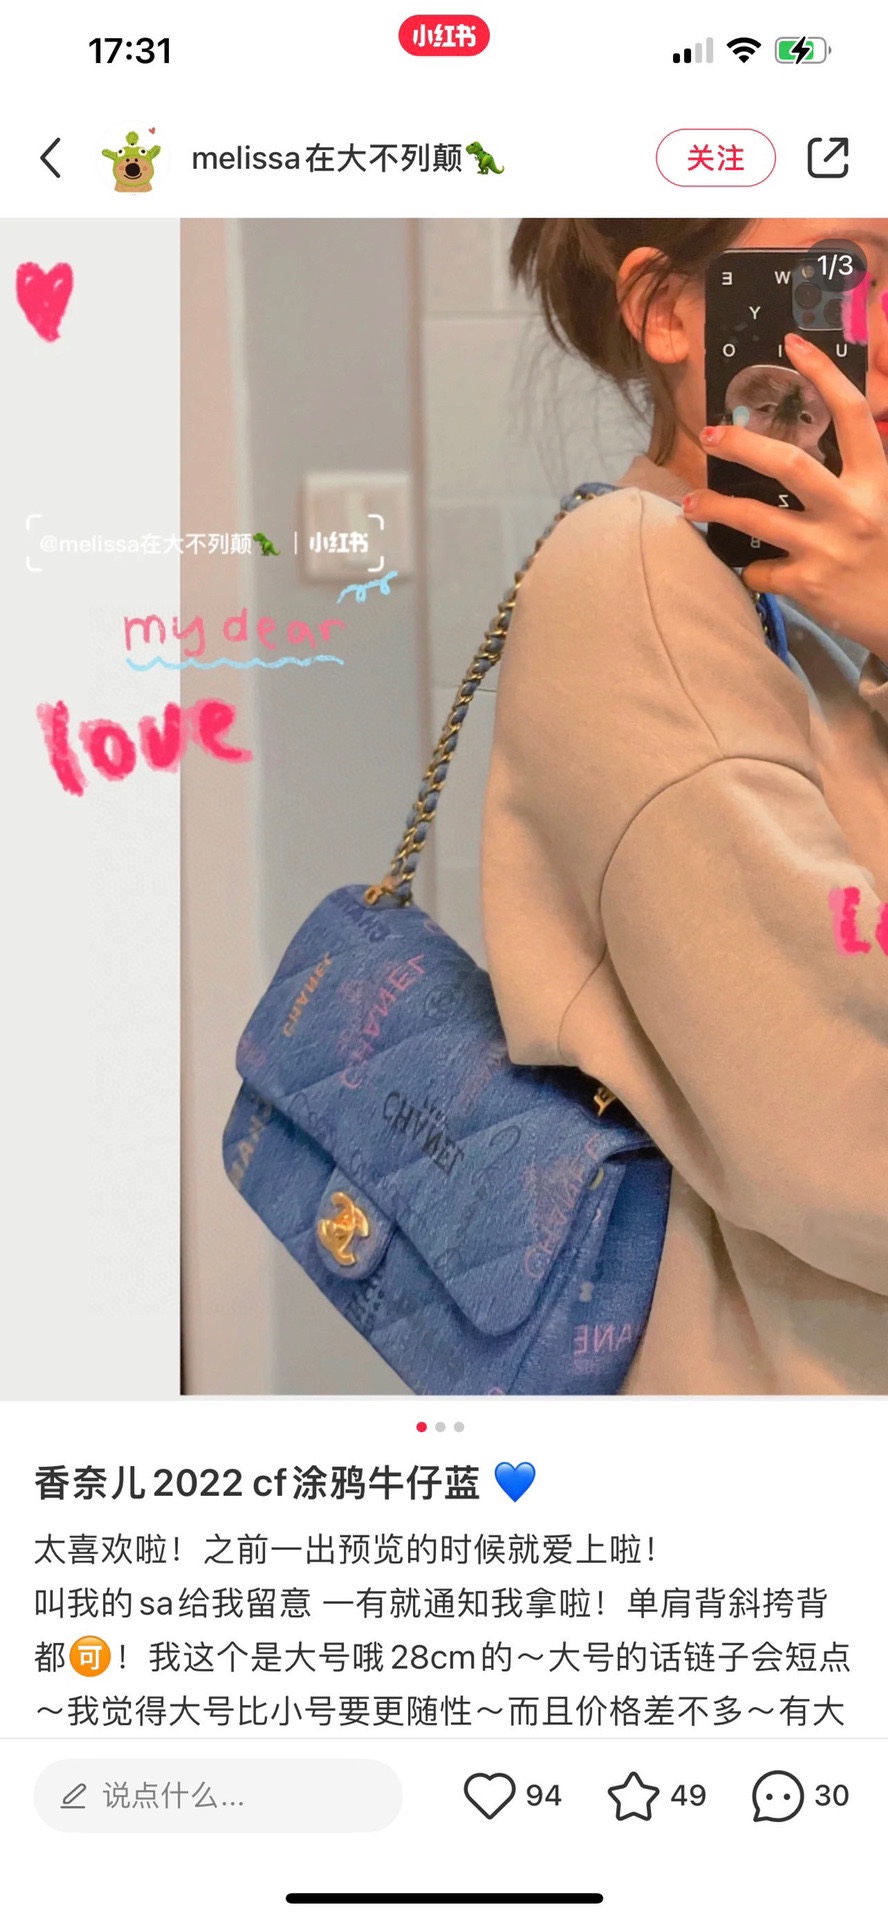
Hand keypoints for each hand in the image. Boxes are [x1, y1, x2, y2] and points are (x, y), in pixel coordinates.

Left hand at [681, 334, 887, 664]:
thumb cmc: (886, 552)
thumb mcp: (883, 501)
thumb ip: (856, 471)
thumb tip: (810, 439)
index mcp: (875, 480)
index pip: (852, 412)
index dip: (823, 372)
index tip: (792, 344)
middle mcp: (851, 509)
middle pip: (788, 463)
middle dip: (742, 444)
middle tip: (709, 434)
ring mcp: (826, 548)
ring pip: (755, 517)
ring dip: (715, 507)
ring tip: (689, 503)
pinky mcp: (807, 584)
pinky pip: (760, 569)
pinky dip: (753, 568)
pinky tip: (757, 567)